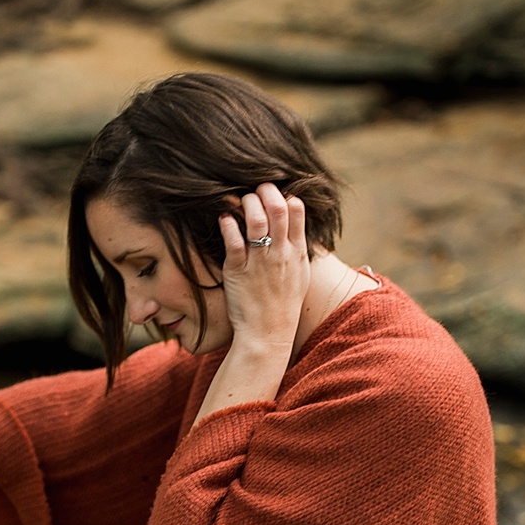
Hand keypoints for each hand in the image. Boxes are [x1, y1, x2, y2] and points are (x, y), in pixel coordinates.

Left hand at [218, 183, 309, 359]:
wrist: (268, 335)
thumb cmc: (282, 306)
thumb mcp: (300, 275)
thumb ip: (296, 248)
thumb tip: (294, 223)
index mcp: (297, 253)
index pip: (297, 211)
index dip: (284, 194)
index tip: (274, 193)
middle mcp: (280, 254)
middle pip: (277, 209)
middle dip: (265, 191)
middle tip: (255, 188)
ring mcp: (260, 262)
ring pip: (255, 221)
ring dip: (246, 203)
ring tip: (240, 201)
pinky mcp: (238, 272)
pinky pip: (233, 242)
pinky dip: (228, 225)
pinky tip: (224, 217)